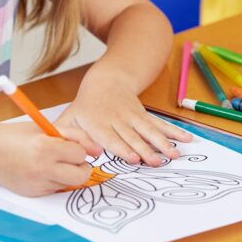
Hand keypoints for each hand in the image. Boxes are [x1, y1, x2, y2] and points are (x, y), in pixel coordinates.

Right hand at [0, 120, 101, 196]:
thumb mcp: (46, 128)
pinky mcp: (34, 195)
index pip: (80, 154)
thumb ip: (74, 136)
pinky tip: (43, 171)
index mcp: (45, 147)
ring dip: (69, 174)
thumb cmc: (17, 136)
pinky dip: (56, 181)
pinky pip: (56, 189)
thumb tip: (98, 150)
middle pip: (81, 175)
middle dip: (81, 166)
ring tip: (57, 163)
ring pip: (70, 184)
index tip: (70, 145)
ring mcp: (37, 184)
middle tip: (70, 158)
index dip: (79, 148)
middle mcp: (42, 169)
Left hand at [58, 68, 191, 166]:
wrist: (106, 80)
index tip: (133, 158)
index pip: (112, 137)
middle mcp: (118, 120)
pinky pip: (159, 124)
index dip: (123, 147)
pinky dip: (173, 131)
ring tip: (175, 153)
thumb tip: (55, 150)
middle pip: (133, 136)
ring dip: (163, 142)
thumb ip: (63, 133)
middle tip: (157, 161)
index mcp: (99, 123)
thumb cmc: (86, 105)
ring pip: (149, 130)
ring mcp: (133, 116)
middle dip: (146, 149)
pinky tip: (186, 139)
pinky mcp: (144, 115)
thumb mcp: (71, 116)